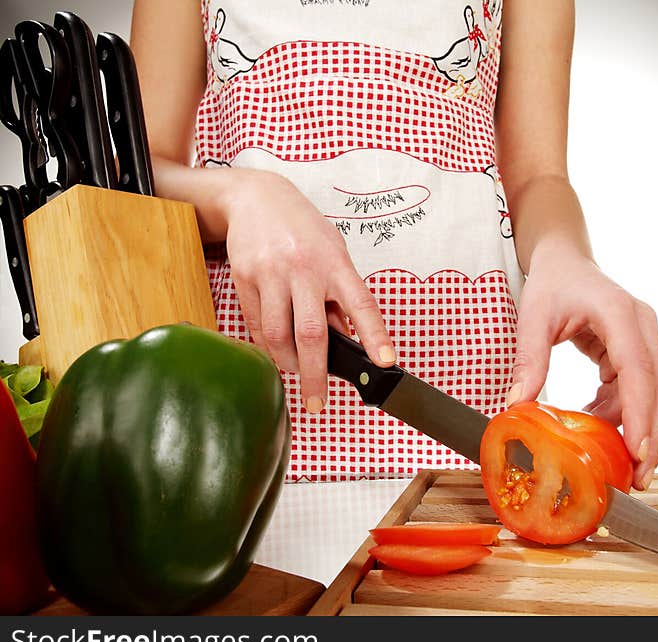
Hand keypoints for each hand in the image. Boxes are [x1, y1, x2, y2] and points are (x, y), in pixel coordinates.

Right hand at [224, 170, 395, 411]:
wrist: (256, 197)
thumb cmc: (302, 229)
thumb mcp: (333, 253)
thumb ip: (339, 296)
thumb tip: (345, 340)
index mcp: (334, 262)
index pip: (360, 304)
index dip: (374, 335)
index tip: (385, 362)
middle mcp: (303, 268)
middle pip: (311, 333)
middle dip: (315, 375)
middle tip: (317, 402)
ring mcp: (271, 273)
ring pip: (277, 335)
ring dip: (287, 363)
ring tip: (296, 372)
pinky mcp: (244, 278)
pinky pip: (254, 325)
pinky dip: (267, 346)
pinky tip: (276, 350)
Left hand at [508, 245, 657, 489]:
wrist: (564, 259)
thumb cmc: (552, 282)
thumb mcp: (533, 317)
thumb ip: (530, 360)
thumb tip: (518, 406)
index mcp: (620, 314)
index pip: (639, 370)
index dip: (641, 414)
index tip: (638, 452)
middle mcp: (642, 326)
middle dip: (654, 435)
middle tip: (640, 477)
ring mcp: (644, 338)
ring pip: (656, 392)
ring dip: (640, 428)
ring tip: (617, 463)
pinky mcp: (637, 350)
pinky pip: (637, 389)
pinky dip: (621, 412)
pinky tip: (597, 424)